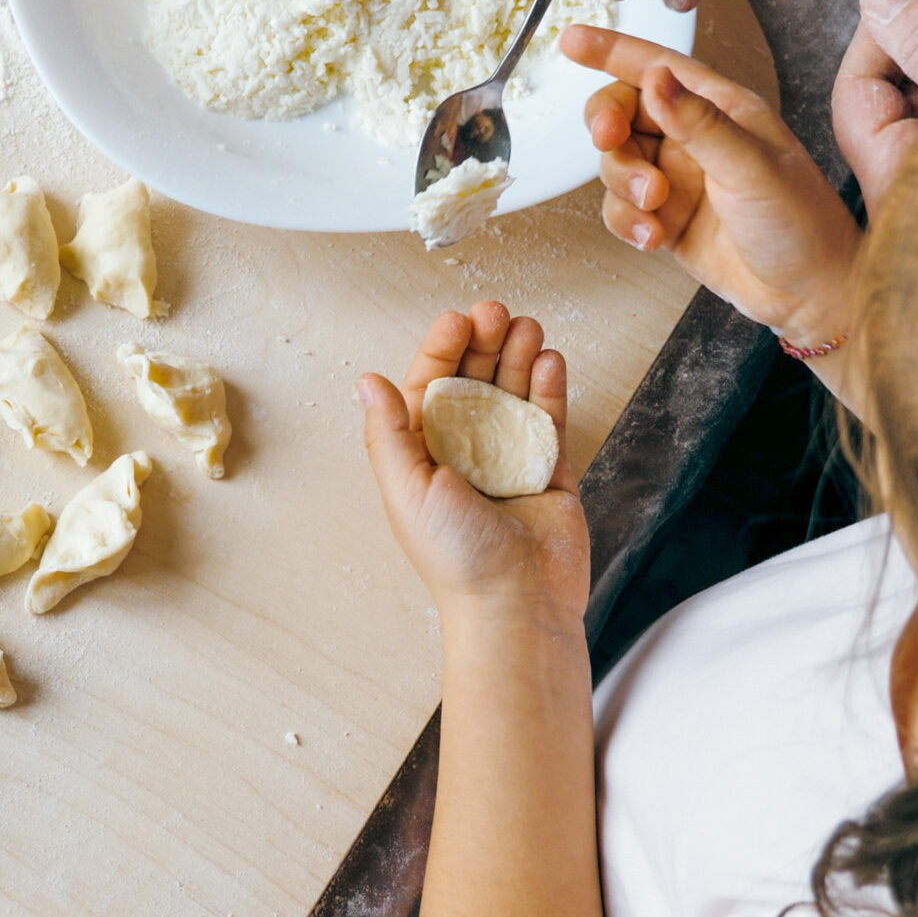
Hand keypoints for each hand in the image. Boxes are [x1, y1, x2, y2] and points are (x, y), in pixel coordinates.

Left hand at [357, 303, 588, 637]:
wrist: (517, 603)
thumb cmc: (456, 557)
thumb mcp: (405, 489)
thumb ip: (388, 432)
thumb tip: (366, 381)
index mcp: (423, 453)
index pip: (430, 385)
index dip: (442, 349)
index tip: (458, 321)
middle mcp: (465, 450)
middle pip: (475, 379)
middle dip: (485, 342)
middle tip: (497, 313)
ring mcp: (508, 455)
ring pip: (514, 389)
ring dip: (519, 354)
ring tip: (527, 327)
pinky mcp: (548, 467)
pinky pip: (549, 416)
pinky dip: (551, 385)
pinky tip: (549, 357)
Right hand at [565, 25, 860, 353]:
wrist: (810, 295)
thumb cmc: (802, 223)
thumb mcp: (752, 166)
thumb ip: (699, 123)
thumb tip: (655, 78)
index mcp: (722, 108)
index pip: (658, 66)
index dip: (612, 51)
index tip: (571, 41)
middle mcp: (696, 137)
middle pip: (624, 112)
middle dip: (609, 127)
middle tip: (608, 139)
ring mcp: (679, 178)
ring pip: (618, 163)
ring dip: (624, 183)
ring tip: (655, 206)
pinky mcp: (667, 219)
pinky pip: (622, 209)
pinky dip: (626, 221)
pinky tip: (651, 237)